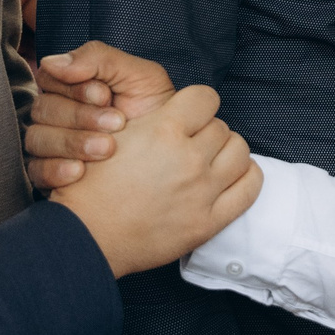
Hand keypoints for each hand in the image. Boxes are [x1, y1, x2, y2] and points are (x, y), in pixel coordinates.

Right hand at [23, 42, 177, 189]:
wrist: (172, 149)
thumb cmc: (154, 109)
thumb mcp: (137, 74)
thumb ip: (97, 58)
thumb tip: (51, 61)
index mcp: (71, 84)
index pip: (48, 78)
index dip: (76, 88)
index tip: (106, 96)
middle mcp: (56, 112)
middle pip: (43, 109)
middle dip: (80, 116)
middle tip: (116, 123)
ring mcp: (51, 143)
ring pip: (37, 138)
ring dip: (72, 142)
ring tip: (106, 149)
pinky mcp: (50, 172)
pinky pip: (37, 170)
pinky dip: (56, 170)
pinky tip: (80, 171)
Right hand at [48, 84, 260, 275]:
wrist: (85, 237)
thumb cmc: (90, 187)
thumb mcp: (111, 135)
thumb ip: (150, 117)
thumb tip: (176, 107)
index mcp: (162, 130)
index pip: (205, 97)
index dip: (195, 104)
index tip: (186, 114)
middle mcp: (187, 159)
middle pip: (220, 126)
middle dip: (204, 131)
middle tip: (186, 144)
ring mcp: (201, 192)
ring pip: (239, 151)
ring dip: (225, 151)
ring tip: (206, 160)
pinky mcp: (207, 222)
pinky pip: (249, 188)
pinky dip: (245, 176)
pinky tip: (228, 177)